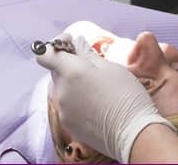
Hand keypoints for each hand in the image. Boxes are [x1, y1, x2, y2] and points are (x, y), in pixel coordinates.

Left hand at [36, 34, 174, 162]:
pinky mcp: (68, 125)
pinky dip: (77, 100)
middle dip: (68, 64)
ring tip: (96, 87)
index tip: (71, 43)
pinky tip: (96, 103)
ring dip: (73, 83)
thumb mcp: (111, 67)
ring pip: (62, 89)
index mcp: (71, 72)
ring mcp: (63, 110)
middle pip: (55, 71)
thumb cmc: (126, 95)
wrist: (132, 133)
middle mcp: (61, 91)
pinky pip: (67, 105)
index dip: (56, 46)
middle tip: (90, 65)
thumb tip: (77, 43)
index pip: (45, 54)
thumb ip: (88, 54)